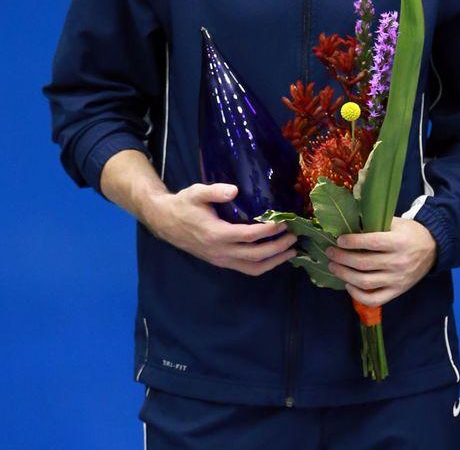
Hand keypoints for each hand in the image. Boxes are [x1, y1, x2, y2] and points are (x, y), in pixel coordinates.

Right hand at [142, 183, 297, 275]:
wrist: (165, 222)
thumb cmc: (183, 205)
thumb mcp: (196, 192)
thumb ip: (215, 191)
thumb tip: (234, 190)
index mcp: (216, 234)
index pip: (249, 236)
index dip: (269, 231)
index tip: (284, 222)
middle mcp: (220, 251)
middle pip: (255, 256)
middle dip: (278, 248)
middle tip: (294, 237)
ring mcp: (221, 260)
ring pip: (252, 268)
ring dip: (274, 261)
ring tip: (291, 251)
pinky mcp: (221, 262)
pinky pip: (245, 269)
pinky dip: (263, 265)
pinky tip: (275, 256)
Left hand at [327, 218, 437, 307]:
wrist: (434, 248)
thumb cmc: (411, 233)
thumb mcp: (397, 223)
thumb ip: (376, 224)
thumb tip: (349, 224)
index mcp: (399, 242)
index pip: (371, 243)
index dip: (352, 242)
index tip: (339, 240)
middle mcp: (398, 262)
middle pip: (363, 263)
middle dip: (342, 257)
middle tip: (330, 252)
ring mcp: (397, 280)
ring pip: (365, 282)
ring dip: (344, 274)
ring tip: (334, 266)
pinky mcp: (397, 291)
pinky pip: (373, 299)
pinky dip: (357, 295)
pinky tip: (348, 284)